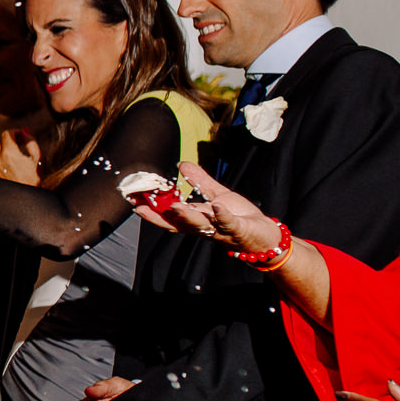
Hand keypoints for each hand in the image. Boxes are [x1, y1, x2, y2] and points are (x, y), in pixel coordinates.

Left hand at [0, 129, 40, 185]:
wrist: (24, 199)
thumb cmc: (33, 179)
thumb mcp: (37, 158)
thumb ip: (30, 142)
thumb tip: (24, 132)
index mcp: (9, 153)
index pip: (7, 134)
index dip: (15, 133)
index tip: (21, 136)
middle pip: (1, 143)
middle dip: (11, 142)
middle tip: (21, 146)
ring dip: (4, 153)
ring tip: (15, 161)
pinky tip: (7, 169)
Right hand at [128, 162, 280, 255]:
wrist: (266, 236)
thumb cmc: (240, 217)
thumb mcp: (218, 196)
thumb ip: (200, 181)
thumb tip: (182, 164)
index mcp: (196, 220)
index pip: (169, 217)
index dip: (152, 211)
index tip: (134, 203)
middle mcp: (203, 228)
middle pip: (179, 224)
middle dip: (161, 216)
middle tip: (142, 207)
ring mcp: (220, 230)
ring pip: (200, 225)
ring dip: (188, 218)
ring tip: (176, 207)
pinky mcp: (239, 230)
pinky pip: (229, 223)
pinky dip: (222, 216)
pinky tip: (217, 206)